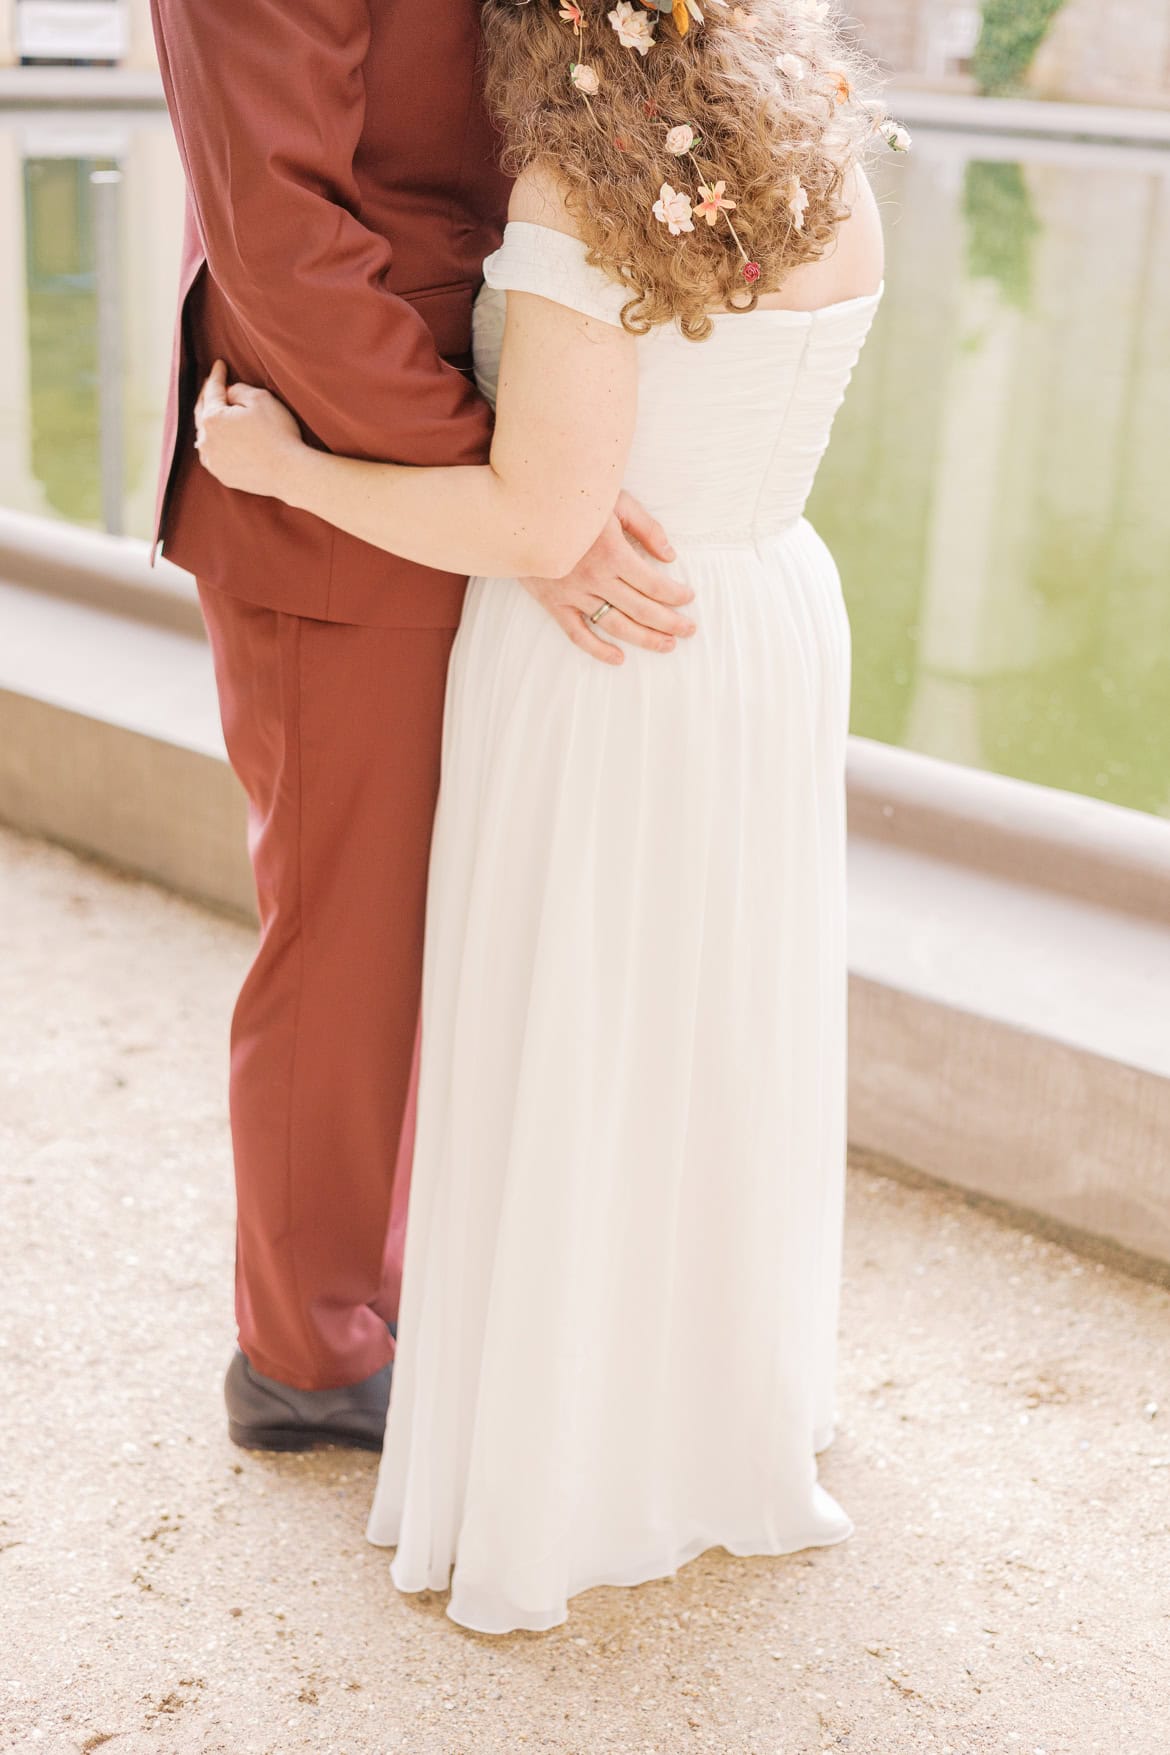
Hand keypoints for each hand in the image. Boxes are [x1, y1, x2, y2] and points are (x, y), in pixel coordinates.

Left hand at [194, 360, 303, 497]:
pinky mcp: (222, 475)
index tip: (219, 365)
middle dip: (207, 396)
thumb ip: (238, 390)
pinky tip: (218, 440)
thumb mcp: (261, 399)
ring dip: (207, 422)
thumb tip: (228, 393)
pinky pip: (212, 454)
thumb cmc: (278, 433)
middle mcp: (206, 440)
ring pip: (204, 435)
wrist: (289, 472)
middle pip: (202, 412)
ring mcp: (212, 460)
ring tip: (211, 412)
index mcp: (212, 418)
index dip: (217, 375)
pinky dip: (214, 443)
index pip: (212, 390)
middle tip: (211, 384)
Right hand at [520, 491, 695, 666]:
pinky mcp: (554, 603)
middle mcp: (595, 578)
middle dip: (670, 622)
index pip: (654, 584)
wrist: (520, 508)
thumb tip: (670, 556)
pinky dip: (598, 650)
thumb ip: (645, 527)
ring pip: (615, 625)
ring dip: (644, 638)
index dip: (676, 595)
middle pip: (641, 609)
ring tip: (667, 645)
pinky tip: (618, 658)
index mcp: (613, 553)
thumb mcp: (615, 501)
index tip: (689, 598)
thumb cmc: (573, 499)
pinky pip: (578, 633)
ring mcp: (573, 594)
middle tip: (689, 629)